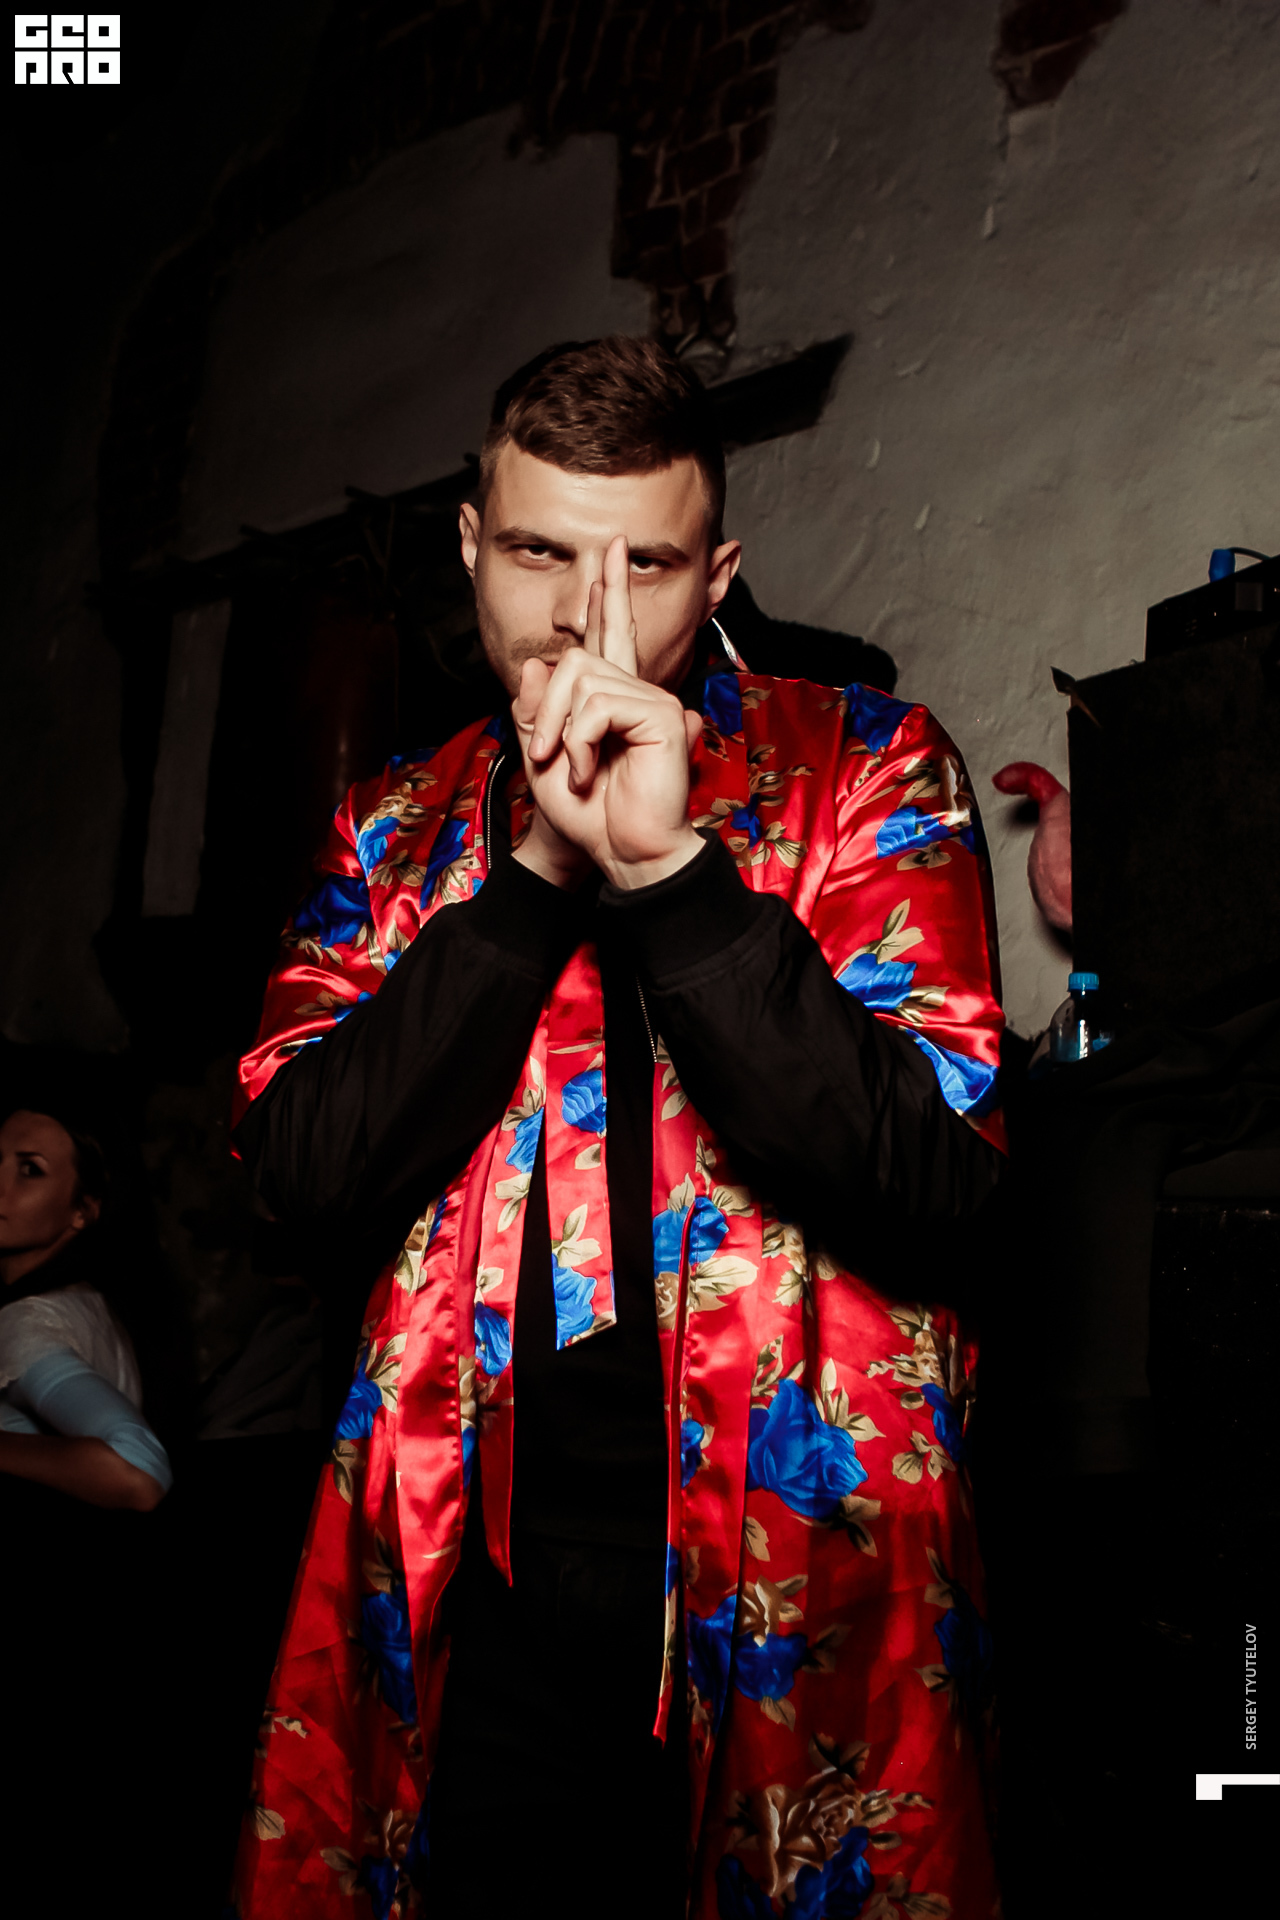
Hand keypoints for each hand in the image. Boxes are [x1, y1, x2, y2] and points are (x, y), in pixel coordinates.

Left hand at [512, 536, 703, 889]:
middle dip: (549, 706)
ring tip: (575, 771)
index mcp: (615, 699)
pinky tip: (590, 771)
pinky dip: (580, 742)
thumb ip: (536, 709)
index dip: (608, 594)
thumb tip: (540, 662)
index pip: (608, 635)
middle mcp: (639, 691)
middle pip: (582, 653)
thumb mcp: (544, 757)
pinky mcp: (663, 715)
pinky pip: (597, 705)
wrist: (622, 852)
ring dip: (561, 732)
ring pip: (581, 677)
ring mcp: (654, 700)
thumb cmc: (590, 814)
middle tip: (548, 756)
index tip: (610, 552)